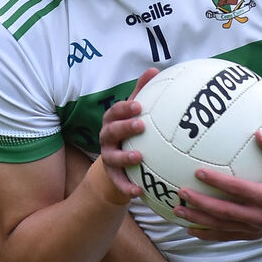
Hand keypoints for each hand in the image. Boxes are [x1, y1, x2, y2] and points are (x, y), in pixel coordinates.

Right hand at [97, 68, 158, 196]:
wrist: (119, 161)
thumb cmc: (130, 130)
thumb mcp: (134, 111)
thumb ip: (143, 92)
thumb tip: (154, 70)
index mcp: (112, 121)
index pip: (115, 112)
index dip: (125, 109)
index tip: (139, 106)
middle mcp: (106, 138)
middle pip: (111, 131)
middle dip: (124, 128)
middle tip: (141, 126)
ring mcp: (108, 157)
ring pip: (112, 157)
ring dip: (124, 157)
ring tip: (139, 157)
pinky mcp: (113, 175)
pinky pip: (119, 182)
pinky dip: (127, 187)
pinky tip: (139, 191)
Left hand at [175, 131, 261, 240]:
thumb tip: (259, 132)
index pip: (238, 189)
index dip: (218, 182)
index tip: (198, 172)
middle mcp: (260, 216)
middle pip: (225, 212)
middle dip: (201, 203)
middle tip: (182, 193)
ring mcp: (254, 228)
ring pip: (221, 226)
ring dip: (198, 219)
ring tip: (178, 210)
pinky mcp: (251, 235)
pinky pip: (225, 236)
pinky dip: (207, 233)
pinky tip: (190, 228)